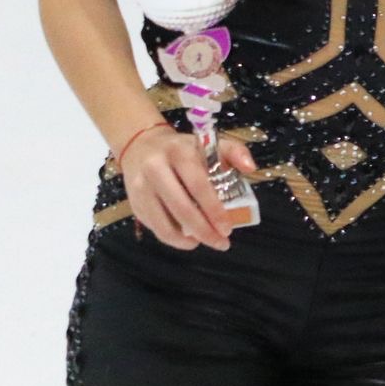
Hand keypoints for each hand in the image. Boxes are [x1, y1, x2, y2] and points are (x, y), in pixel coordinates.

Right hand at [119, 126, 256, 250]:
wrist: (141, 145)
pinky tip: (187, 239)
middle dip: (203, 230)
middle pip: (181, 208)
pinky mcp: (133, 203)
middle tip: (221, 243)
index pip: (198, 186)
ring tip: (205, 242)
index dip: (213, 210)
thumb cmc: (183, 148)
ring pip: (163, 223)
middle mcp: (156, 170)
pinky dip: (171, 238)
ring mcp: (140, 188)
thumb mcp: (209, 142)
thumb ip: (235, 151)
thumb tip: (251, 168)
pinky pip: (153, 226)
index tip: (228, 228)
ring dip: (185, 239)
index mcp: (179, 153)